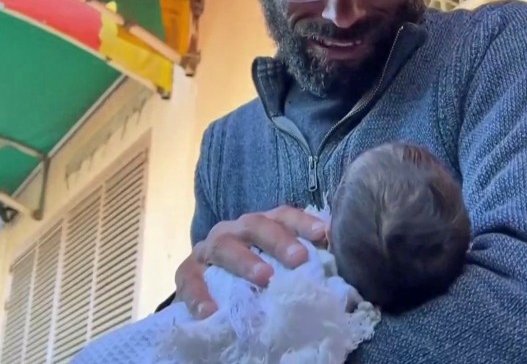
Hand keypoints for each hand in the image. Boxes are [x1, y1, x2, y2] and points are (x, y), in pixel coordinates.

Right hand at [175, 205, 326, 318]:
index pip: (283, 215)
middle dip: (278, 240)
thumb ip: (301, 260)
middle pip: (256, 225)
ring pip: (224, 246)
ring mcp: (208, 249)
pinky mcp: (187, 271)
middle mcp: (234, 230)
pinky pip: (191, 278)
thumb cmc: (252, 273)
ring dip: (245, 261)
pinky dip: (199, 294)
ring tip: (264, 278)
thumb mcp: (275, 264)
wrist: (206, 285)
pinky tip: (211, 311)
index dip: (304, 222)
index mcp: (260, 225)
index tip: (324, 234)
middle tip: (299, 259)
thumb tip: (338, 263)